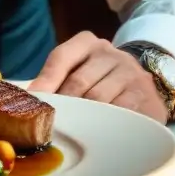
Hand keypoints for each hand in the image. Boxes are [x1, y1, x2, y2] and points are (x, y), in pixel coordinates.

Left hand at [27, 31, 167, 123]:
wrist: (145, 85)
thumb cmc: (100, 80)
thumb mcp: (79, 71)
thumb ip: (56, 80)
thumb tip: (29, 99)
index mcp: (86, 43)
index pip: (61, 58)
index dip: (46, 81)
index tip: (34, 100)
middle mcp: (109, 53)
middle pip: (78, 81)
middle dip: (63, 104)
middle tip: (49, 123)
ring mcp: (129, 72)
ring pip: (97, 98)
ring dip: (82, 116)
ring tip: (71, 131)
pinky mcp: (144, 94)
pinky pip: (118, 111)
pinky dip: (104, 123)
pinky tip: (96, 132)